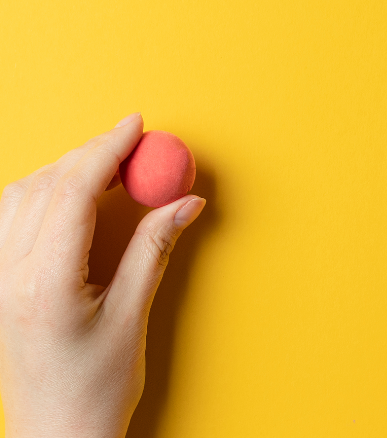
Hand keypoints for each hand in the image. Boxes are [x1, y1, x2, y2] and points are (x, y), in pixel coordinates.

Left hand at [0, 113, 205, 436]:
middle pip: (46, 185)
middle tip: (136, 145)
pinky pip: (11, 215)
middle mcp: (8, 273)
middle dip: (93, 154)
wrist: (58, 433)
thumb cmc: (95, 389)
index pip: (73, 192)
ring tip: (111, 166)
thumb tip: (184, 203)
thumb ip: (155, 249)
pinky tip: (71, 194)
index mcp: (44, 283)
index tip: (135, 126)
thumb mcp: (134, 316)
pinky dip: (45, 192)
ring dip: (67, 170)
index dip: (107, 150)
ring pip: (21, 194)